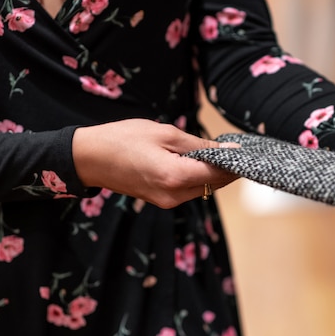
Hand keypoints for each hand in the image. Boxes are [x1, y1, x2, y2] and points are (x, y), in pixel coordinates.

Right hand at [72, 118, 238, 207]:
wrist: (89, 158)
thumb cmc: (124, 139)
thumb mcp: (165, 133)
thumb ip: (200, 145)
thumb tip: (230, 150)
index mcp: (176, 177)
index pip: (219, 174)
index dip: (236, 162)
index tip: (245, 149)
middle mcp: (174, 196)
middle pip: (214, 184)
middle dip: (227, 168)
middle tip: (233, 148)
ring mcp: (167, 202)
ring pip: (204, 189)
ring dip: (213, 173)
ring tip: (214, 152)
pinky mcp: (162, 201)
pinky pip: (189, 190)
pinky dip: (198, 177)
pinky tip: (197, 161)